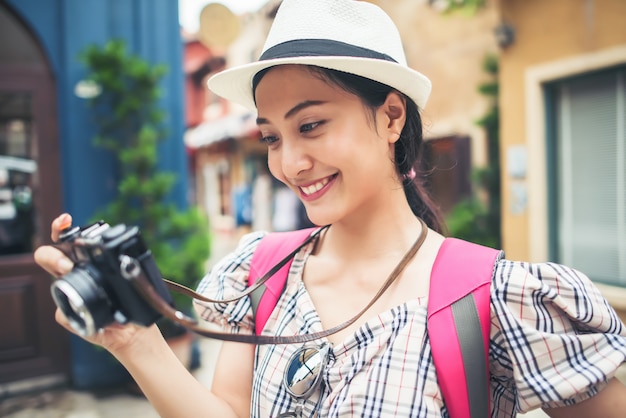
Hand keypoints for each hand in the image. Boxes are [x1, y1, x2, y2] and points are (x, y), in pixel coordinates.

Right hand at [34, 213, 159, 353]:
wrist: (131, 329)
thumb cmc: (131, 301)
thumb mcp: (132, 280)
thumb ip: (128, 268)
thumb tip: (128, 262)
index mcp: (86, 261)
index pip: (68, 239)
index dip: (62, 227)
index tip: (66, 220)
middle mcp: (72, 274)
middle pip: (48, 256)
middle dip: (53, 255)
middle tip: (68, 264)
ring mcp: (68, 294)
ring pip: (54, 284)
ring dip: (59, 277)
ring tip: (71, 275)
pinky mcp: (68, 316)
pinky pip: (63, 313)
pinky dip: (73, 314)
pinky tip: (89, 314)